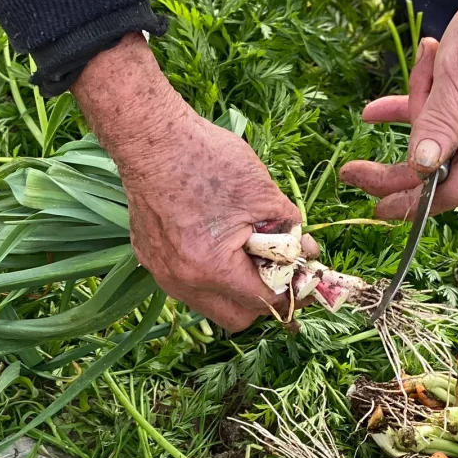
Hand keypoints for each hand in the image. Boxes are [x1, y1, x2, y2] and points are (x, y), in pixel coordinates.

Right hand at [72, 35, 312, 330]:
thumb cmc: (206, 159)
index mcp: (213, 269)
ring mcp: (162, 274)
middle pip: (237, 318)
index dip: (293, 294)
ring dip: (235, 288)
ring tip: (250, 254)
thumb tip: (305, 253)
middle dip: (263, 300)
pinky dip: (210, 273)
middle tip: (281, 273)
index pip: (264, 302)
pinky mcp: (150, 260)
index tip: (307, 283)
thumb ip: (288, 229)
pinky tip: (217, 240)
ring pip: (210, 303)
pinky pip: (187, 283)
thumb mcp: (262, 191)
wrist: (150, 139)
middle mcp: (183, 283)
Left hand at [340, 0, 457, 219]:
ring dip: (421, 105)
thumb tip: (421, 169)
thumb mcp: (456, 77)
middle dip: (400, 156)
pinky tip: (385, 108)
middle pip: (436, 168)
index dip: (409, 204)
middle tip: (351, 170)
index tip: (374, 210)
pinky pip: (450, 124)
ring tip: (429, 59)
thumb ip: (437, 125)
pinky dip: (425, 108)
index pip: (447, 191)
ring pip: (439, 139)